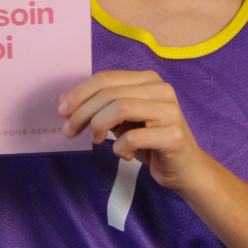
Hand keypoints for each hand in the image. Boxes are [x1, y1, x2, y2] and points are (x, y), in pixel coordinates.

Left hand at [59, 69, 206, 193]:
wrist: (185, 169)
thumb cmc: (150, 142)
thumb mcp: (121, 121)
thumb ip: (98, 107)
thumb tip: (64, 100)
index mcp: (147, 80)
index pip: (106, 78)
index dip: (79, 93)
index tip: (62, 111)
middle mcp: (161, 90)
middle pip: (109, 93)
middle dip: (82, 112)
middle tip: (69, 131)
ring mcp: (170, 111)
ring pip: (121, 108)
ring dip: (98, 126)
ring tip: (95, 141)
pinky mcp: (174, 135)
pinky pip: (133, 137)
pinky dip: (120, 148)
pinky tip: (125, 154)